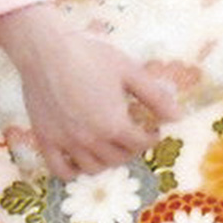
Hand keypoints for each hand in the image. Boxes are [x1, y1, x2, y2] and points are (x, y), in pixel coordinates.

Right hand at [0, 2, 181, 179]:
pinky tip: (80, 159)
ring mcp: (66, 143)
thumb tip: (178, 117)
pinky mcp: (45, 140)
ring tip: (110, 146)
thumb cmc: (92, 56)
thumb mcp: (130, 72)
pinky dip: (73, 172)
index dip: (151, 138)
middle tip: (133, 135)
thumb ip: (155, 97)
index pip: (140, 144)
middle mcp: (90, 139)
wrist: (46, 50)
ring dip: (106, 161)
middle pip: (119, 158)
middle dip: (131, 148)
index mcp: (114, 124)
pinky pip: (60, 170)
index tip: (152, 130)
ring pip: (92, 168)